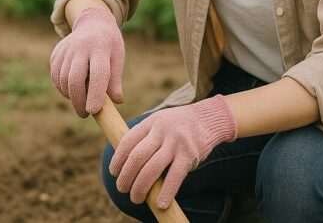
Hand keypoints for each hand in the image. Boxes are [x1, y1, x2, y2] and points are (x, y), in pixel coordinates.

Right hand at [49, 6, 124, 116]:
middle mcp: (81, 46)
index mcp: (101, 47)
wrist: (92, 23)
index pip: (98, 73)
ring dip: (70, 96)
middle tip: (85, 114)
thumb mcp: (118, 58)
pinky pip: (55, 76)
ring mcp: (66, 49)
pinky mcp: (56, 53)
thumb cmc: (109, 45)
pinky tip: (72, 90)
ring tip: (81, 101)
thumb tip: (117, 102)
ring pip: (63, 79)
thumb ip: (115, 80)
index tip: (93, 111)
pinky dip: (62, 88)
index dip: (95, 94)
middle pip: (75, 78)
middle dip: (78, 100)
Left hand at [109, 95, 237, 208]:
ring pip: (152, 169)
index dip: (118, 159)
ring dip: (140, 187)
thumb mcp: (159, 122)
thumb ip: (144, 137)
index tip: (114, 173)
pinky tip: (160, 204)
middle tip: (122, 189)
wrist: (208, 119)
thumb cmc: (177, 126)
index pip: (128, 141)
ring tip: (135, 198)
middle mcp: (162, 131)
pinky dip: (166, 192)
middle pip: (137, 157)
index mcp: (151, 122)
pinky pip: (175, 177)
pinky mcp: (189, 155)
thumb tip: (124, 163)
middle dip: (126, 176)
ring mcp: (176, 143)